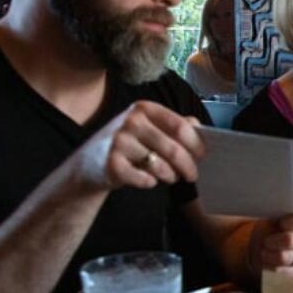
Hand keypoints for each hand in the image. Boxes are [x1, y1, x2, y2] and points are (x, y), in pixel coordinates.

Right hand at [72, 101, 204, 191]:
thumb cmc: (128, 145)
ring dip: (171, 176)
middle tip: (192, 176)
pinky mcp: (111, 165)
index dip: (197, 144)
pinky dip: (151, 183)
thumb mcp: (148, 127)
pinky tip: (148, 181)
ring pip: (161, 166)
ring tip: (170, 177)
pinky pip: (144, 180)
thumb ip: (173, 124)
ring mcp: (118, 142)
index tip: (203, 156)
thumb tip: (201, 129)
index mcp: (144, 109)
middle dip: (188, 166)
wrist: (89, 163)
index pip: (181, 127)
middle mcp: (130, 121)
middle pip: (174, 149)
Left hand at [254, 207, 292, 276]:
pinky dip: (270, 264)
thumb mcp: (273, 217)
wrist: (264, 249)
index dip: (289, 222)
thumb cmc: (270, 230)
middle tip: (266, 241)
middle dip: (272, 241)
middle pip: (290, 240)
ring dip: (268, 254)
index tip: (279, 224)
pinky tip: (268, 260)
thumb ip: (282, 212)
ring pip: (284, 257)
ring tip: (264, 251)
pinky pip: (281, 269)